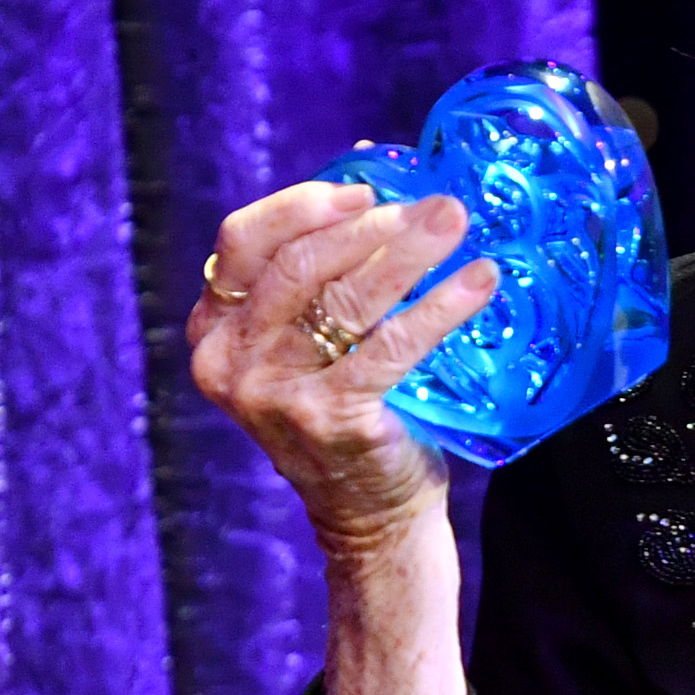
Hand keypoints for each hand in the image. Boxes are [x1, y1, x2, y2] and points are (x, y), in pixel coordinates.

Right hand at [187, 181, 500, 561]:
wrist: (368, 514)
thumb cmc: (347, 410)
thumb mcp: (311, 342)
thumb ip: (324, 273)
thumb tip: (377, 179)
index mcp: (215, 329)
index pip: (242, 242)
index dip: (303, 206)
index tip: (364, 190)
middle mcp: (231, 361)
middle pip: (298, 265)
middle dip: (372, 226)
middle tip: (436, 205)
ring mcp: (273, 394)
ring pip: (345, 299)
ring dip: (410, 252)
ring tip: (457, 222)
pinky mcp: (329, 418)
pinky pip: (390, 345)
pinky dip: (440, 307)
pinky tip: (479, 282)